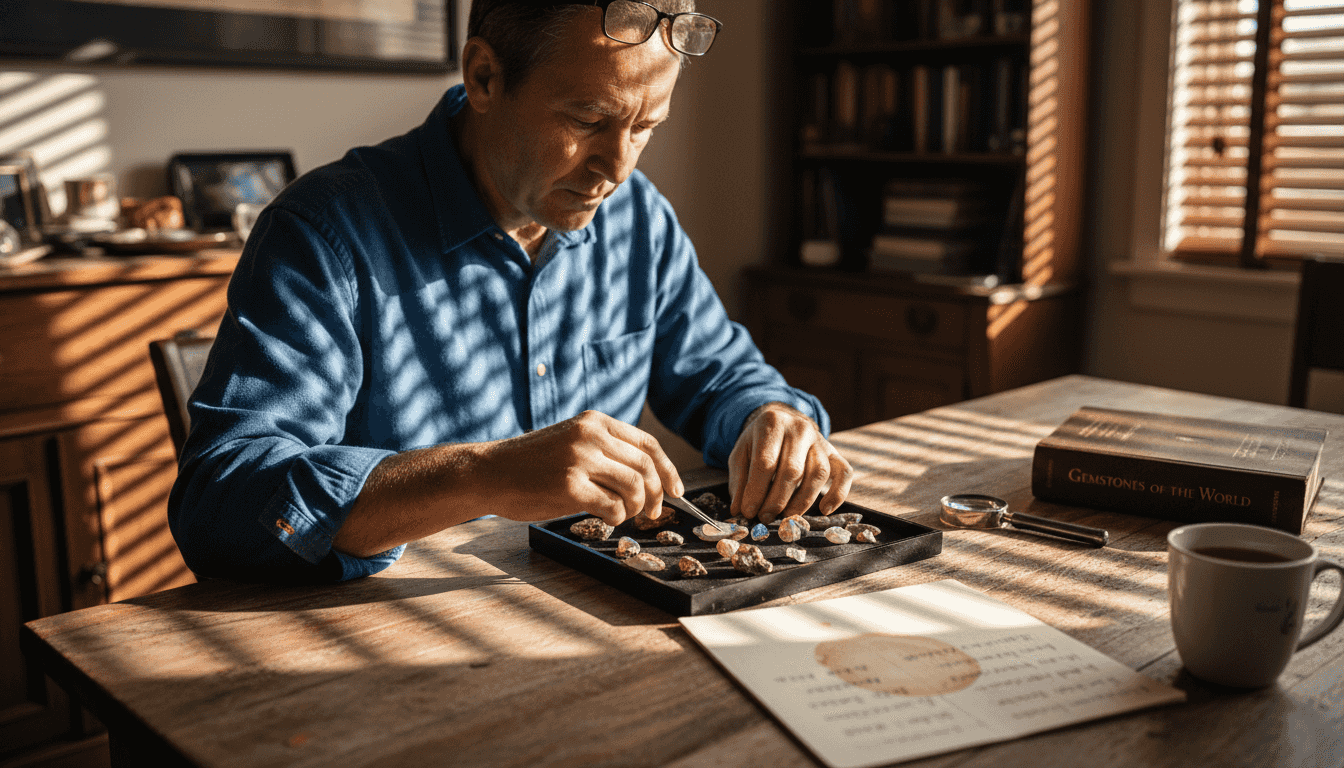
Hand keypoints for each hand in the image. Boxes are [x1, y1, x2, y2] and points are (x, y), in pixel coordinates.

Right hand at [481, 410, 682, 525]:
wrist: (489, 472)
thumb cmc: (530, 464)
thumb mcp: (571, 441)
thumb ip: (604, 452)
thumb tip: (647, 481)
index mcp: (595, 421)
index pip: (648, 445)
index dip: (668, 470)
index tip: (676, 491)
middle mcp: (590, 435)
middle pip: (645, 467)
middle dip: (657, 494)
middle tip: (654, 513)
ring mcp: (580, 460)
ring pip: (634, 487)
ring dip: (637, 508)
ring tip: (625, 515)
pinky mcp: (569, 486)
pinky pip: (612, 506)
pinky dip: (617, 517)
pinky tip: (607, 518)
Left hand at [728, 402, 852, 522]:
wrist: (782, 421)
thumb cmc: (758, 442)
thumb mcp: (741, 454)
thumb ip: (739, 481)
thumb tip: (739, 510)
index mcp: (772, 423)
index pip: (765, 462)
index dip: (756, 491)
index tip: (748, 512)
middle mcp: (800, 428)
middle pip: (792, 470)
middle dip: (777, 500)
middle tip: (765, 517)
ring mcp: (820, 440)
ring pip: (818, 473)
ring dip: (803, 501)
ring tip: (787, 517)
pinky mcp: (834, 452)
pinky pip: (844, 473)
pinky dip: (838, 493)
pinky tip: (825, 509)